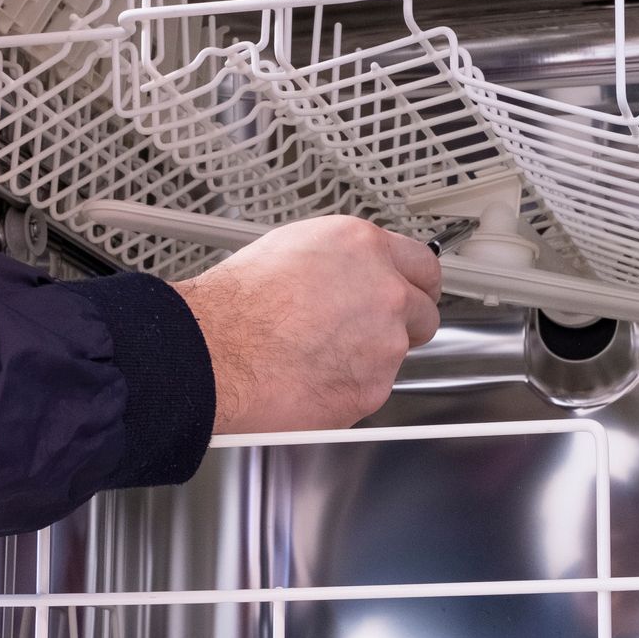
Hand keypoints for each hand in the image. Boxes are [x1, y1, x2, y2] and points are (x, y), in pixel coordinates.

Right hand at [172, 217, 441, 433]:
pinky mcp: (371, 390)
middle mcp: (387, 293)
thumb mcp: (292, 248)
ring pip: (396, 355)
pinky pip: (371, 389)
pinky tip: (312, 378)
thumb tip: (351, 272)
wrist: (214, 352)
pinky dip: (349, 388)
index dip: (414, 284)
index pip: (424, 266)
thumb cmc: (236, 303)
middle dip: (403, 324)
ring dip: (369, 357)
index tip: (411, 293)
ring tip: (317, 356)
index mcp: (366, 248)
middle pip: (424, 313)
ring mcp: (384, 345)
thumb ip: (343, 261)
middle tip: (363, 332)